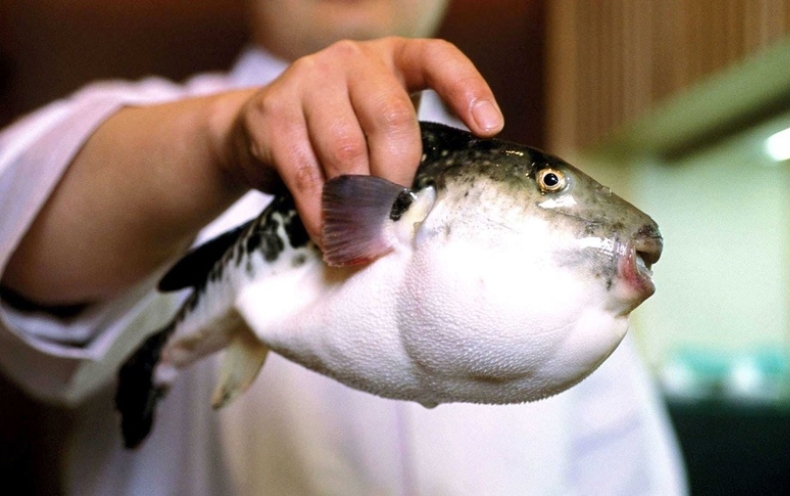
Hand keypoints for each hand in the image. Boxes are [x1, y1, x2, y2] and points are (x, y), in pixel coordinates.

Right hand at [222, 37, 502, 243]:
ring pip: (346, 151)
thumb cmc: (337, 131)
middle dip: (398, 177)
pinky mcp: (273, 112)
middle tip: (396, 218)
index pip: (438, 59)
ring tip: (366, 239)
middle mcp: (352, 59)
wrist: (258, 127)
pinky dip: (322, 215)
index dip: (468, 89)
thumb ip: (401, 146)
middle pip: (390, 119)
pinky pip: (306, 175)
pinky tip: (331, 237)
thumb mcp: (375, 124)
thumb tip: (424, 212)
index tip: (490, 129)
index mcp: (392, 58)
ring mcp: (308, 79)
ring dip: (359, 205)